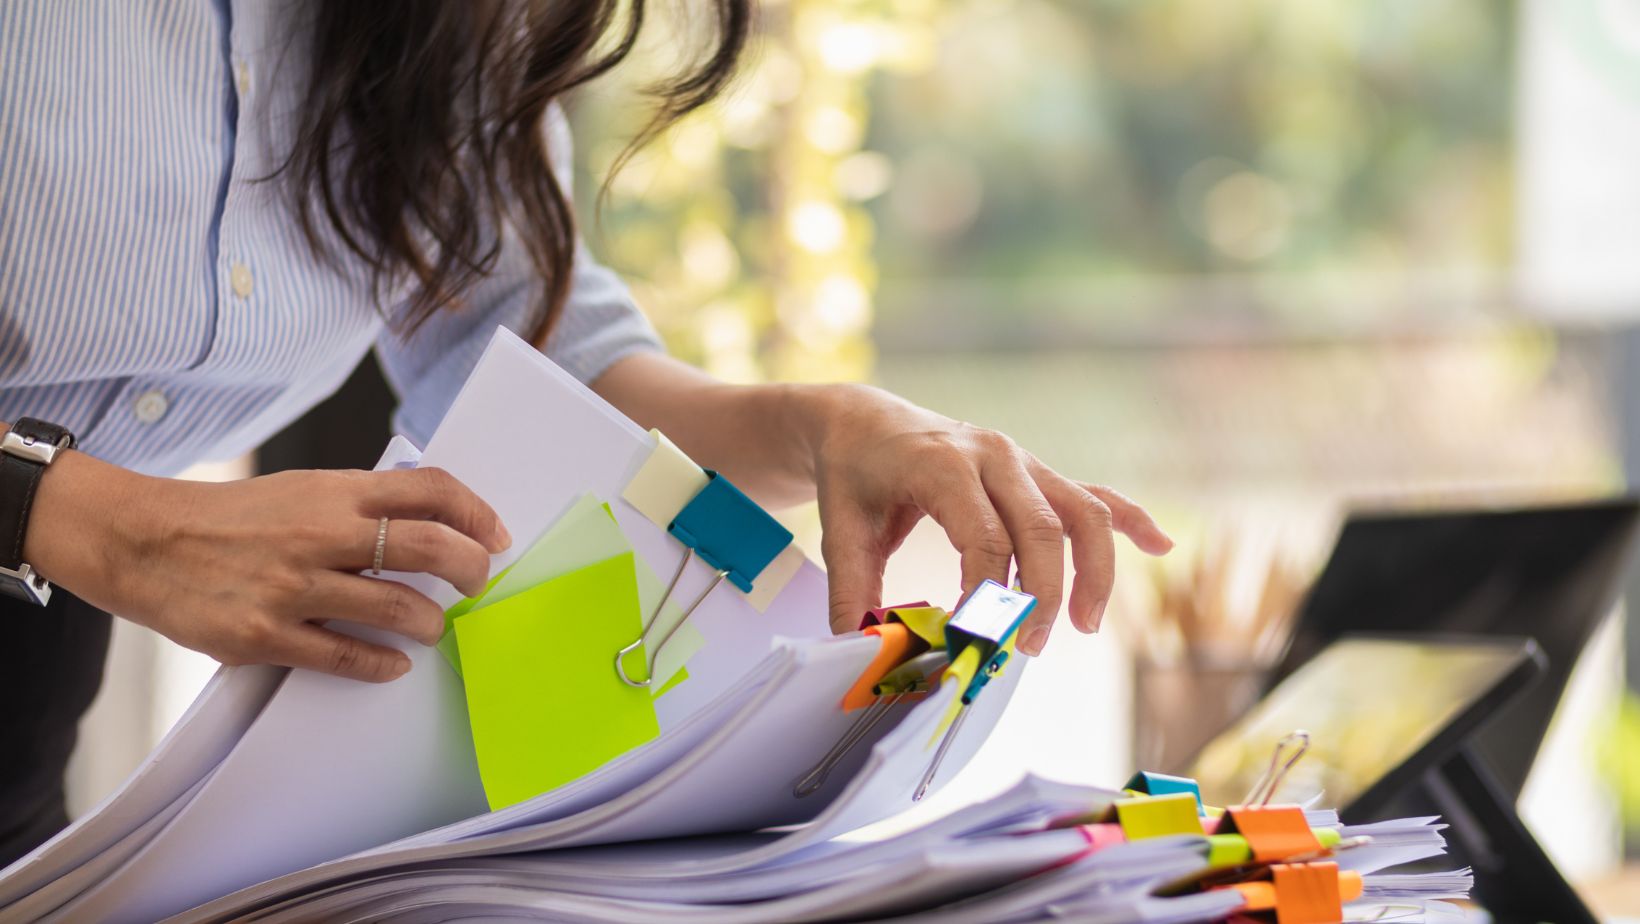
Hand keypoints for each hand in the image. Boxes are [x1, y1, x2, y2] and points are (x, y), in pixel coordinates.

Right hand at [24, 452, 509, 681]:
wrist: (145, 541)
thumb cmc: (231, 516)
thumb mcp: (301, 487)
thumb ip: (358, 502)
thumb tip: (425, 518)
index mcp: (334, 492)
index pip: (429, 489)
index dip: (474, 511)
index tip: (494, 535)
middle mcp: (321, 534)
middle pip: (428, 547)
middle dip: (469, 571)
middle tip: (477, 585)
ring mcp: (295, 586)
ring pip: (398, 609)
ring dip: (430, 624)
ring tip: (432, 628)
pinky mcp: (267, 635)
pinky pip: (347, 656)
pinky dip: (383, 663)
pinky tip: (395, 663)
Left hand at [811, 385, 1171, 654]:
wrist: (864, 421)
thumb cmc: (854, 475)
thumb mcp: (841, 529)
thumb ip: (852, 591)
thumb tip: (863, 652)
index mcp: (943, 464)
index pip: (983, 537)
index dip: (985, 595)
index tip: (974, 641)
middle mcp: (993, 456)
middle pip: (1042, 530)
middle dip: (1044, 595)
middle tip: (1027, 649)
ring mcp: (1022, 462)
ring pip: (1081, 513)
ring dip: (1094, 571)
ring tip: (1086, 625)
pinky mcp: (1037, 474)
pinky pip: (1092, 495)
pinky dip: (1129, 520)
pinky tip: (1161, 545)